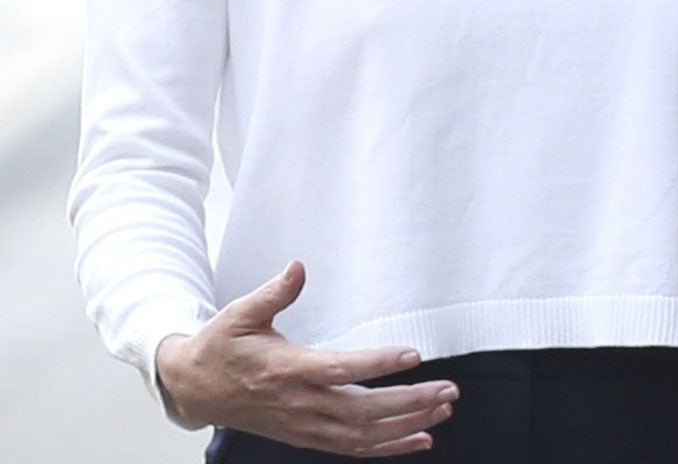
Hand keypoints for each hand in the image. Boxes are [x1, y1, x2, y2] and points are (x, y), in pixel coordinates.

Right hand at [155, 261, 457, 456]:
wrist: (192, 388)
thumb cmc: (221, 347)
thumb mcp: (239, 313)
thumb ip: (273, 293)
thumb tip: (298, 268)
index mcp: (285, 369)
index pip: (339, 369)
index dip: (377, 364)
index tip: (414, 355)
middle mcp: (298, 403)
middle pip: (360, 410)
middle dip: (409, 403)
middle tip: (449, 390)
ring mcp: (302, 425)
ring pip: (361, 435)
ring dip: (406, 426)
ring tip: (443, 410)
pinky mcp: (305, 436)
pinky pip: (351, 448)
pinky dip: (388, 447)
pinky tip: (419, 439)